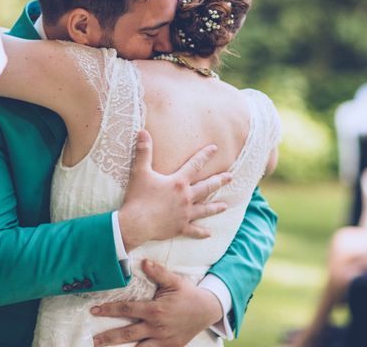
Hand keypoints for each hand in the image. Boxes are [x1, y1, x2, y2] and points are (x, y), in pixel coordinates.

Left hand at [92, 259, 222, 345]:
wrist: (207, 311)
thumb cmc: (188, 294)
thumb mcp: (174, 281)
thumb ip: (158, 272)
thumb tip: (144, 262)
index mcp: (155, 310)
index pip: (127, 310)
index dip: (109, 310)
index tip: (95, 310)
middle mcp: (157, 327)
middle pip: (127, 334)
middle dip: (108, 337)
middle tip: (93, 340)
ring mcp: (163, 340)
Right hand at [118, 130, 230, 250]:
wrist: (136, 223)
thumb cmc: (138, 197)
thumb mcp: (140, 171)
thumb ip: (143, 151)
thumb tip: (142, 131)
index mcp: (178, 182)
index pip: (195, 165)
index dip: (205, 155)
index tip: (215, 149)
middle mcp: (185, 197)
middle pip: (206, 187)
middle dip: (219, 181)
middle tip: (231, 177)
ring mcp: (184, 214)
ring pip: (204, 209)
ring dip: (215, 207)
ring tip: (225, 206)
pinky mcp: (179, 227)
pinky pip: (194, 230)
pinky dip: (201, 232)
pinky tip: (209, 233)